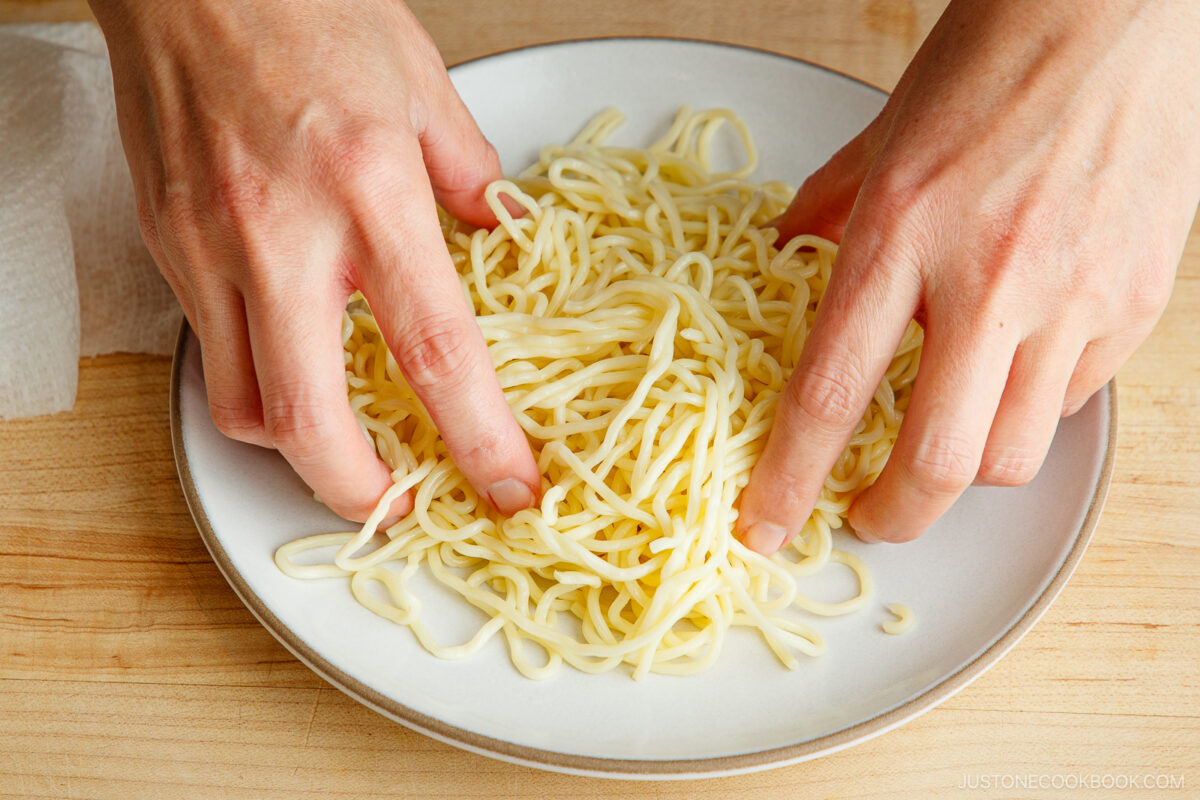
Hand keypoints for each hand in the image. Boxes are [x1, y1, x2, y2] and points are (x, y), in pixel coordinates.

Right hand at [90, 0, 539, 519]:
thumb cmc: (301, 5)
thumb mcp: (420, 80)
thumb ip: (469, 172)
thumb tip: (502, 231)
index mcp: (371, 190)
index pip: (436, 351)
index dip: (480, 440)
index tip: (510, 490)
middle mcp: (282, 234)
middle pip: (310, 422)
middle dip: (362, 491)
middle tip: (404, 501)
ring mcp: (210, 246)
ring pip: (241, 406)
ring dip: (300, 448)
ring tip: (347, 440)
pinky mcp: (165, 244)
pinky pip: (209, 347)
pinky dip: (257, 378)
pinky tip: (296, 354)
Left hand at [738, 0, 1199, 551]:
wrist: (1112, 12)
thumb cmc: (990, 64)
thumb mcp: (880, 142)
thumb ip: (826, 218)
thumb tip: (786, 264)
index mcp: (901, 233)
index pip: (830, 394)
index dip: (789, 479)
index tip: (766, 526)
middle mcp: (988, 277)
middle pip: (938, 464)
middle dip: (893, 515)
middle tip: (869, 513)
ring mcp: (1072, 296)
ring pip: (1014, 454)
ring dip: (966, 471)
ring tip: (943, 438)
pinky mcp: (1134, 303)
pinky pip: (1071, 400)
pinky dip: (1029, 408)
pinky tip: (1011, 368)